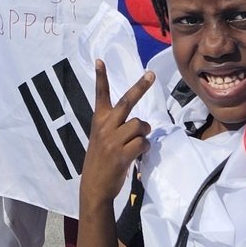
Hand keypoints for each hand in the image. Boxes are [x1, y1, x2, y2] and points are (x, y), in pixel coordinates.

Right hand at [79, 59, 152, 208]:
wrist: (94, 186)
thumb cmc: (100, 160)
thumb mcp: (100, 138)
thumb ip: (114, 127)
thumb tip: (141, 124)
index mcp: (98, 121)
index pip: (99, 95)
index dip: (100, 77)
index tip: (100, 60)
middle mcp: (105, 127)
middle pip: (127, 102)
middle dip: (140, 86)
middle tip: (151, 74)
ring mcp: (113, 140)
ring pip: (140, 125)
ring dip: (144, 133)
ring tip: (137, 142)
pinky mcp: (122, 154)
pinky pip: (143, 143)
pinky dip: (145, 147)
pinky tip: (138, 154)